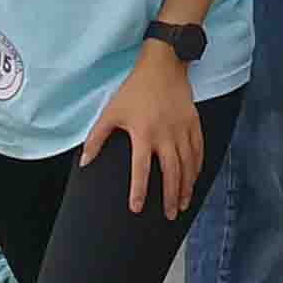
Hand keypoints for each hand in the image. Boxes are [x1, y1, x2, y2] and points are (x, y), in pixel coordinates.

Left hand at [85, 47, 205, 216]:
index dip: (138, 191)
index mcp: (144, 134)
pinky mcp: (194, 123)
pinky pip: (199, 151)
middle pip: (171, 172)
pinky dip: (197, 168)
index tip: (136, 208)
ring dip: (186, 186)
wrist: (163, 66)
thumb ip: (96, 138)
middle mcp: (166, 135)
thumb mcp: (111, 112)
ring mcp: (183, 129)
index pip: (141, 169)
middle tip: (169, 215)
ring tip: (182, 204)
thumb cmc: (134, 90)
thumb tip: (84, 162)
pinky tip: (194, 180)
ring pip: (188, 165)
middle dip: (170, 197)